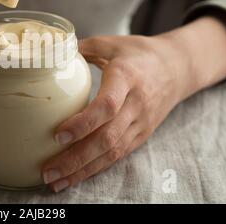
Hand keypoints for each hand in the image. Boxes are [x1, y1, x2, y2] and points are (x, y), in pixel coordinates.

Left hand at [42, 15, 225, 192]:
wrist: (178, 68)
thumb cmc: (139, 53)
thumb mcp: (111, 42)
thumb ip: (81, 47)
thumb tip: (49, 54)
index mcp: (127, 77)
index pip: (107, 105)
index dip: (83, 123)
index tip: (58, 134)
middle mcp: (136, 103)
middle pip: (107, 137)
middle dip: (76, 157)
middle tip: (47, 170)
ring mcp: (141, 122)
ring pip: (112, 152)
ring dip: (82, 170)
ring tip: (55, 181)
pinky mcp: (141, 134)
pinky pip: (118, 155)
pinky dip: (95, 168)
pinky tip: (75, 176)